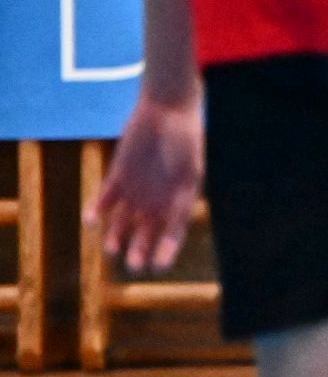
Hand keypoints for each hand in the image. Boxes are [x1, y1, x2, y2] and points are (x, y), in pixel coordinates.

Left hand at [94, 91, 204, 274]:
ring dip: (116, 237)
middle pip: (145, 233)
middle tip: (135, 265)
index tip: (160, 266)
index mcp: (179, 200)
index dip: (167, 251)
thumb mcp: (188, 170)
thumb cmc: (185, 139)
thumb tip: (179, 223)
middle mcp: (156, 199)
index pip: (173, 233)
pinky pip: (105, 199)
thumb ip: (181, 196)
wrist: (167, 110)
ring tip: (112, 249)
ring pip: (122, 222)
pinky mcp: (118, 176)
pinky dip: (97, 211)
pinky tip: (92, 221)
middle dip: (140, 251)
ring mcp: (136, 189)